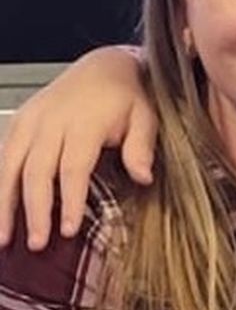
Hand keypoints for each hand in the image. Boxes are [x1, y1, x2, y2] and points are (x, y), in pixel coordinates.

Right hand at [0, 45, 155, 249]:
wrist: (107, 66)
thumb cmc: (130, 97)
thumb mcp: (147, 117)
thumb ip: (142, 147)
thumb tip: (143, 177)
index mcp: (83, 121)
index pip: (72, 167)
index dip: (68, 201)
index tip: (68, 230)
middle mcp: (50, 120)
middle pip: (36, 171)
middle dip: (34, 210)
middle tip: (36, 244)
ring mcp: (31, 119)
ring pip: (9, 165)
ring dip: (4, 203)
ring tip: (4, 238)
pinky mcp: (20, 122)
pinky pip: (3, 156)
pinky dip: (0, 185)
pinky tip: (0, 212)